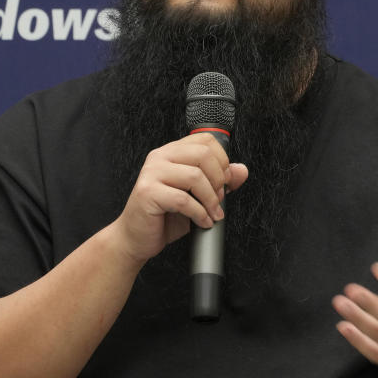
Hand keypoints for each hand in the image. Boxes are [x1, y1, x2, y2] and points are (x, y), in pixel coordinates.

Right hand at [114, 132, 248, 263]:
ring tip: (212, 213)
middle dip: (219, 180)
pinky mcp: (148, 193)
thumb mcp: (197, 196)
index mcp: (171, 152)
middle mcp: (160, 158)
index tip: (225, 180)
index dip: (222, 160)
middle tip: (219, 199)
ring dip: (211, 200)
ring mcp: (151, 173)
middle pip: (203, 155)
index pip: (205, 140)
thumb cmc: (164, 216)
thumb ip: (219, 181)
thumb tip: (241, 170)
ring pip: (195, 177)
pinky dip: (200, 214)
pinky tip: (202, 221)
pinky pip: (183, 200)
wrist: (136, 238)